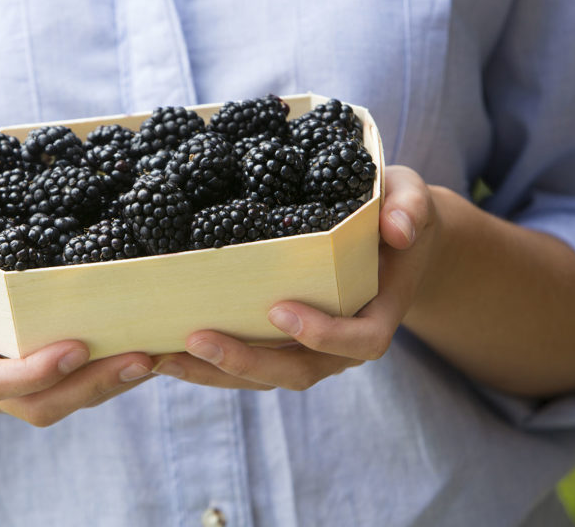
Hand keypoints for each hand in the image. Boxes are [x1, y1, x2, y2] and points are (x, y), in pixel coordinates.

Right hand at [0, 213, 153, 425]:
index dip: (33, 374)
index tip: (77, 347)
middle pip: (38, 405)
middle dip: (91, 387)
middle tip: (141, 357)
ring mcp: (17, 384)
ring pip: (65, 403)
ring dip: (112, 386)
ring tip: (156, 357)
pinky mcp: (45, 378)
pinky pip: (80, 390)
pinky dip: (115, 377)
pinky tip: (152, 353)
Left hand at [151, 165, 440, 389]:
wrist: (388, 236)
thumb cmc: (394, 211)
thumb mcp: (410, 197)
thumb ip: (409, 207)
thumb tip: (398, 228)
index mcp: (378, 313)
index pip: (359, 341)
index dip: (322, 335)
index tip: (279, 310)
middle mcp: (343, 343)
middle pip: (300, 371)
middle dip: (247, 361)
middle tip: (198, 339)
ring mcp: (311, 350)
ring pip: (266, 377)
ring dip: (215, 373)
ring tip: (164, 358)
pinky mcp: (282, 344)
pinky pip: (248, 363)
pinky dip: (208, 364)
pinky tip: (165, 352)